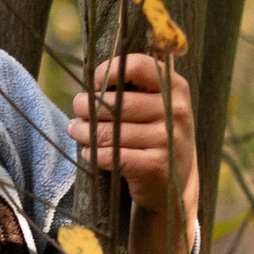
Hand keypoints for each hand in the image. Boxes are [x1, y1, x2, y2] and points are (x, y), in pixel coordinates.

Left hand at [67, 56, 198, 253]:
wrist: (175, 188)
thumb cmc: (154, 138)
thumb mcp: (156, 107)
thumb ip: (133, 88)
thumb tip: (92, 77)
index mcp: (176, 88)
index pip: (138, 65)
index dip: (108, 72)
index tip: (93, 84)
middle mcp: (177, 111)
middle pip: (114, 102)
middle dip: (86, 107)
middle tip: (76, 113)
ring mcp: (169, 140)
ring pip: (109, 131)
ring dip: (83, 132)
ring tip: (76, 132)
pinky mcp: (157, 167)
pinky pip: (112, 156)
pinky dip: (95, 155)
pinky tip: (91, 154)